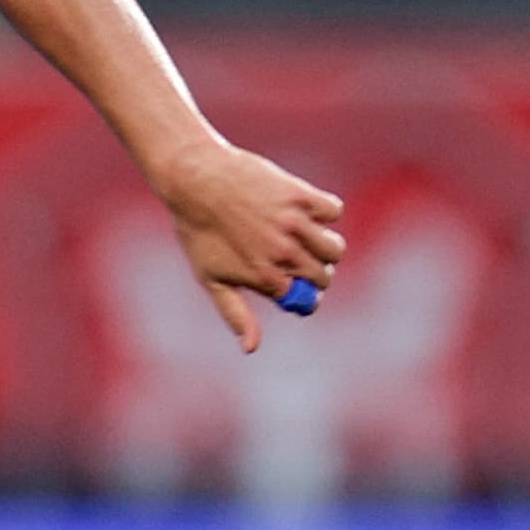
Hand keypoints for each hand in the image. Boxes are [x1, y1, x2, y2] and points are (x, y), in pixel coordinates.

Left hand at [150, 130, 345, 353]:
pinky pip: (332, 211)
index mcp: (265, 278)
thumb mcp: (211, 278)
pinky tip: (302, 211)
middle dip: (315, 273)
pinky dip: (324, 212)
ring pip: (335, 248)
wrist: (194, 180)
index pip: (308, 300)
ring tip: (304, 238)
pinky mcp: (300, 196)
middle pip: (324, 275)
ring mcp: (294, 224)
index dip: (304, 296)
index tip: (297, 287)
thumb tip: (251, 349)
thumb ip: (235, 314)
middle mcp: (283, 253)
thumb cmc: (199, 232)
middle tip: (297, 260)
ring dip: (325, 246)